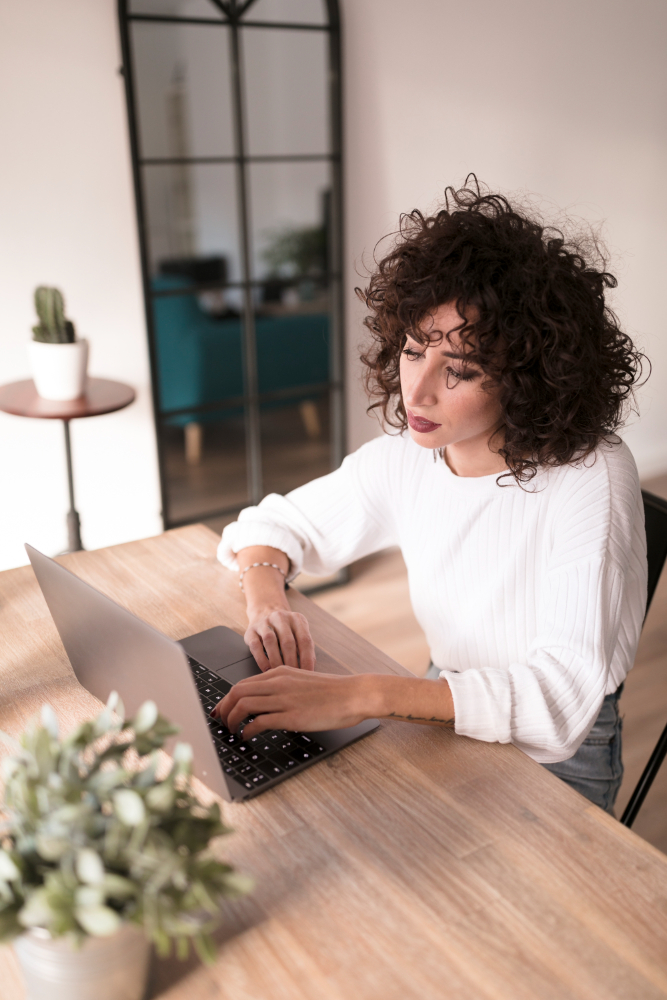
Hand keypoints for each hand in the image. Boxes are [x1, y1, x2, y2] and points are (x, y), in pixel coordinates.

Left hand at [212, 666, 374, 738]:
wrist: (353, 694)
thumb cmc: (332, 691)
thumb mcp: (301, 681)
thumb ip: (282, 688)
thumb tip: (265, 702)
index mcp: (279, 673)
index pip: (242, 683)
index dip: (226, 698)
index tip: (221, 710)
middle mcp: (278, 683)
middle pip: (236, 692)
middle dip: (224, 709)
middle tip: (221, 722)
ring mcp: (284, 699)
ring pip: (243, 705)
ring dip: (232, 721)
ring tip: (233, 731)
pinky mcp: (291, 716)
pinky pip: (259, 722)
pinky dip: (248, 730)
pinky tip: (248, 737)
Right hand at [245, 608, 315, 671]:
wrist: (265, 613)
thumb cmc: (286, 630)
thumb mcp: (299, 632)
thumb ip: (306, 648)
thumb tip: (310, 669)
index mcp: (296, 619)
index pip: (304, 639)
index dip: (307, 658)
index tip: (308, 672)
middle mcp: (280, 617)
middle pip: (287, 641)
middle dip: (291, 661)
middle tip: (293, 677)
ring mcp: (264, 623)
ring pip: (270, 641)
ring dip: (276, 660)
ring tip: (280, 673)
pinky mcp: (250, 631)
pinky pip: (255, 645)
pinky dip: (262, 659)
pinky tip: (267, 670)